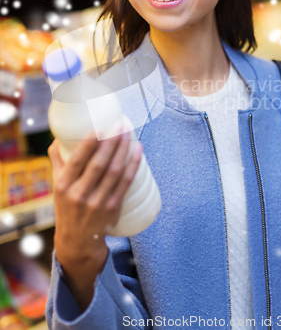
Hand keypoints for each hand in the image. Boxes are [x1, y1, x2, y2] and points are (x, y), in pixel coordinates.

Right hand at [47, 121, 141, 308]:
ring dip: (123, 149)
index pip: (77, 161)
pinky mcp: (113, 208)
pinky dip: (133, 165)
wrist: (78, 241)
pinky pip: (126, 183)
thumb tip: (59, 135)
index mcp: (63, 186)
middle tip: (119, 124)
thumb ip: (58, 160)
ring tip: (128, 132)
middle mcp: (79, 195)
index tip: (99, 127)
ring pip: (114, 172)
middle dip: (111, 142)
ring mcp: (98, 203)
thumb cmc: (67, 205)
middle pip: (99, 164)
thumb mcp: (57, 185)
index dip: (89, 143)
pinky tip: (138, 150)